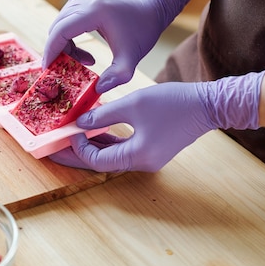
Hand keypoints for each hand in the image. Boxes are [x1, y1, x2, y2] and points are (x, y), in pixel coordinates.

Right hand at [43, 0, 194, 92]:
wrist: (151, 6)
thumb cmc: (142, 30)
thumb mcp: (132, 57)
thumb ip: (118, 76)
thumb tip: (99, 90)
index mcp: (95, 10)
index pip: (61, 31)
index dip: (51, 51)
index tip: (48, 68)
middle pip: (57, 28)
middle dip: (58, 51)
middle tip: (68, 70)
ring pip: (60, 24)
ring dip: (64, 45)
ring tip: (83, 60)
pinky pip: (66, 18)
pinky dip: (68, 36)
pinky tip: (84, 50)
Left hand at [50, 72, 264, 172]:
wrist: (208, 103)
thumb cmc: (173, 102)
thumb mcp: (133, 104)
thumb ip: (104, 115)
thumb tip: (80, 123)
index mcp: (138, 156)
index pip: (98, 161)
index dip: (80, 148)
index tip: (69, 131)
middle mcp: (142, 163)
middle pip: (102, 163)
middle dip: (78, 153)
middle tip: (56, 147)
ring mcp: (148, 157)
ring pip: (111, 156)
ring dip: (92, 146)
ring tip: (71, 137)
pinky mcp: (151, 148)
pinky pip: (123, 148)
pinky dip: (107, 141)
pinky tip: (94, 130)